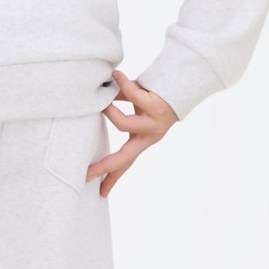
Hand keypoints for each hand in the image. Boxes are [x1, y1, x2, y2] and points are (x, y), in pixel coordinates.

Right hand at [85, 70, 177, 197]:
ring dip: (109, 111)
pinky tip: (115, 76)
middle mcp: (149, 135)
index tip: (101, 193)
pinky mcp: (155, 106)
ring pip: (123, 124)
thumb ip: (116, 107)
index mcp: (142, 139)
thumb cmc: (154, 95)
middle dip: (106, 166)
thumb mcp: (135, 109)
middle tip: (88, 174)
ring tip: (100, 102)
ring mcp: (153, 123)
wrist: (181, 84)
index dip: (113, 178)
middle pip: (125, 158)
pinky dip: (122, 84)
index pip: (125, 163)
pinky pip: (133, 96)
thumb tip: (94, 102)